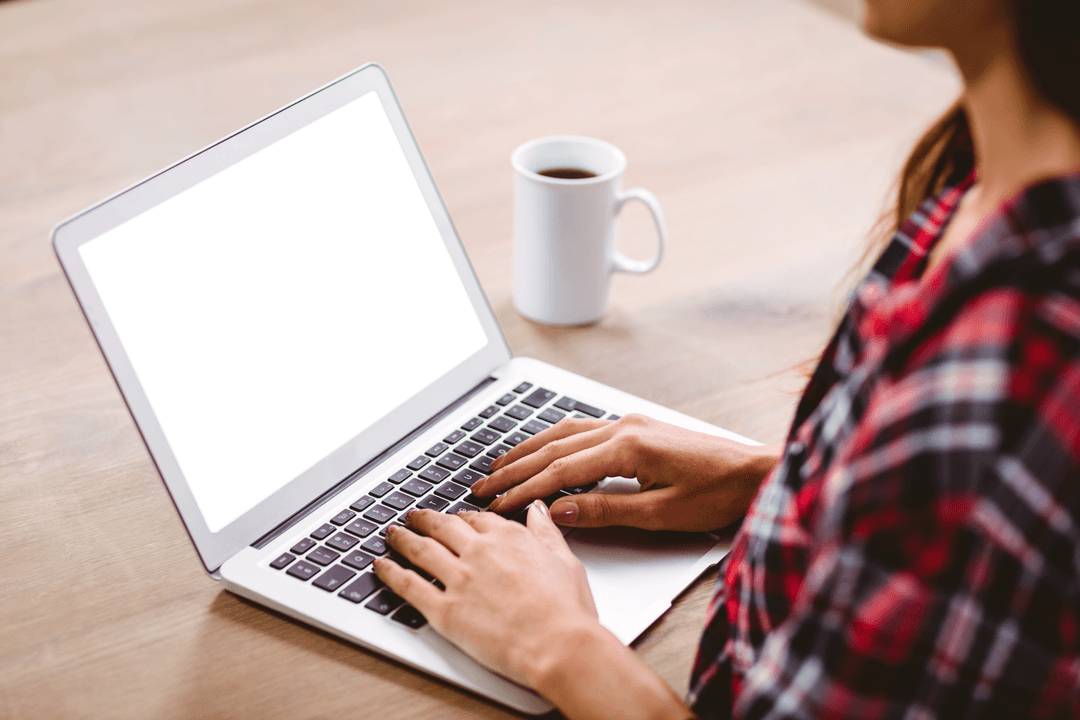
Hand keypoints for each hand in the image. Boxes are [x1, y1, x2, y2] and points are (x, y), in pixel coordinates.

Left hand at [375, 503, 693, 719]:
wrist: (559, 646)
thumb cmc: (566, 611)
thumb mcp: (564, 559)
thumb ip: (545, 531)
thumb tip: (537, 509)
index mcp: (509, 537)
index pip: (476, 520)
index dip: (461, 518)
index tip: (454, 518)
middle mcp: (480, 552)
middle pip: (442, 528)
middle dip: (424, 520)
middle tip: (412, 517)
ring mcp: (459, 579)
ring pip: (420, 550)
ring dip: (402, 539)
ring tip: (392, 534)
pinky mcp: (444, 610)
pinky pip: (409, 586)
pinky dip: (391, 573)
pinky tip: (381, 567)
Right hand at [472, 414, 779, 531]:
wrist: (757, 472)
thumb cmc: (719, 494)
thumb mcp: (661, 514)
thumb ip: (606, 511)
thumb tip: (559, 512)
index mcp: (628, 446)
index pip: (560, 471)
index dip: (524, 490)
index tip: (496, 505)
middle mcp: (624, 427)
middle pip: (553, 446)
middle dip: (514, 467)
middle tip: (481, 485)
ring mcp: (629, 422)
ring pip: (563, 432)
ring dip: (528, 449)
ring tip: (498, 465)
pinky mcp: (636, 426)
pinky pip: (581, 429)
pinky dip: (552, 440)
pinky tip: (540, 448)